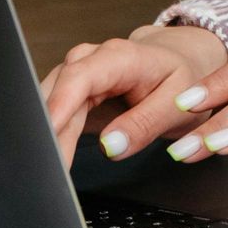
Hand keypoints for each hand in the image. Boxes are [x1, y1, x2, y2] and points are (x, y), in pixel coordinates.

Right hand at [40, 22, 227, 168]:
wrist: (180, 60)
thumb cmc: (180, 77)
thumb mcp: (176, 103)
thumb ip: (145, 124)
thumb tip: (111, 147)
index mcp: (122, 57)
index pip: (82, 75)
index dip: (61, 102)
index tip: (50, 132)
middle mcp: (93, 59)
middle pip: (60, 94)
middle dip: (50, 131)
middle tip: (50, 171)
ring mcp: (80, 74)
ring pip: (51, 103)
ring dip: (46, 135)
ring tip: (48, 170)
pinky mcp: (75, 92)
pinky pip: (55, 112)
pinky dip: (51, 135)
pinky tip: (51, 157)